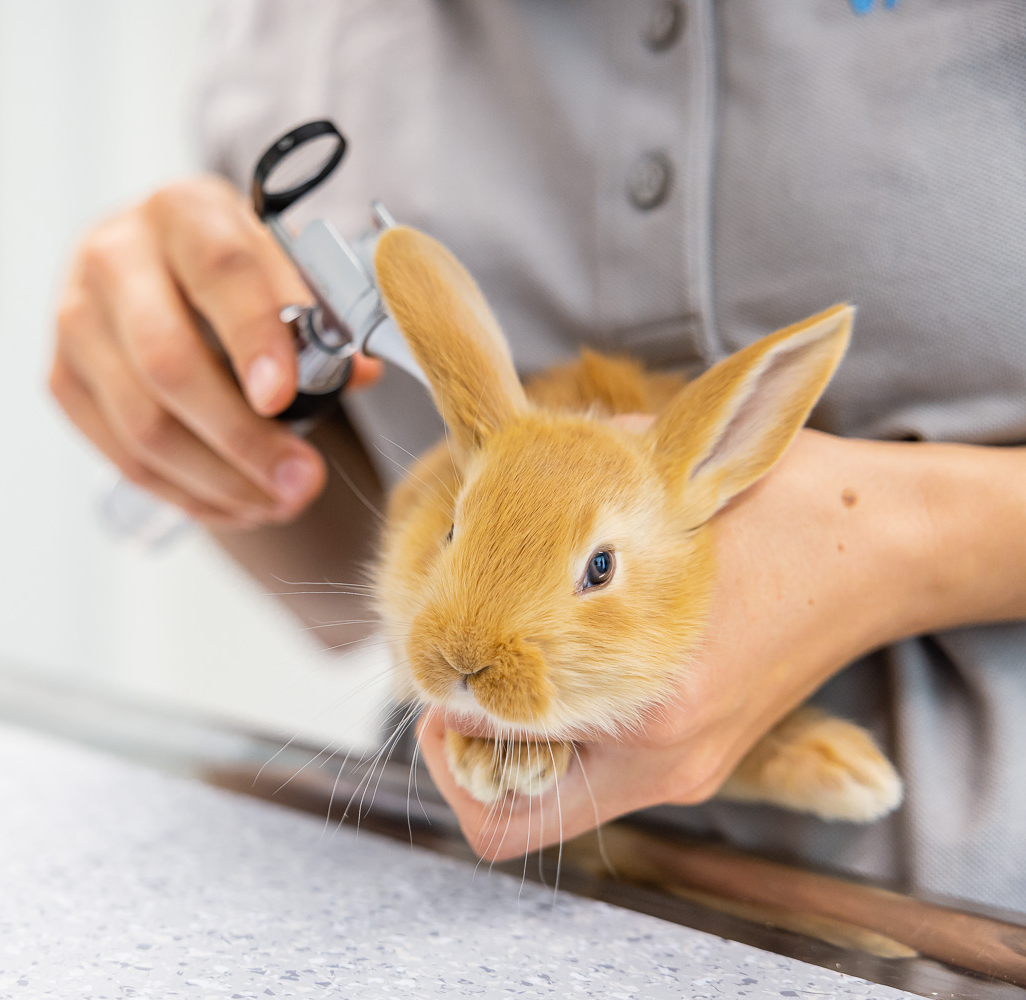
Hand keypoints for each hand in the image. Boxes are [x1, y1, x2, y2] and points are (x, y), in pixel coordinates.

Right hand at [49, 174, 379, 528]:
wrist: (153, 262)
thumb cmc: (230, 270)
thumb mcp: (279, 264)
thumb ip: (320, 313)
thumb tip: (355, 373)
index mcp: (182, 211)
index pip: (218, 273)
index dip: (253, 338)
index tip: (283, 397)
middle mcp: (114, 257)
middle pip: (169, 363)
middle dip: (242, 437)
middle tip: (302, 480)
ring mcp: (76, 320)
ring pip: (143, 424)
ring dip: (219, 480)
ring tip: (279, 501)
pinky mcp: (60, 378)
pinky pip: (123, 457)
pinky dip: (186, 493)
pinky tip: (235, 503)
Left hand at [418, 428, 934, 859]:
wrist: (884, 547)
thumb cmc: (778, 510)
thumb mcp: (657, 492)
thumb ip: (552, 507)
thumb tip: (461, 506)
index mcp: (648, 712)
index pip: (504, 790)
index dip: (448, 739)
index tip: (440, 681)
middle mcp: (665, 763)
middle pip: (520, 812)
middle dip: (471, 747)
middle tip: (457, 675)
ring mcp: (685, 768)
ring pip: (556, 792)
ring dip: (515, 735)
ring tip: (502, 659)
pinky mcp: (697, 753)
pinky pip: (599, 769)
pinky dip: (562, 724)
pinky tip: (559, 653)